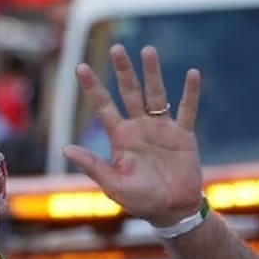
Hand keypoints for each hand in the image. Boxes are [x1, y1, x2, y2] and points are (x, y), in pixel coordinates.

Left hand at [64, 44, 204, 226]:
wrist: (171, 210)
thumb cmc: (139, 200)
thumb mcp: (112, 185)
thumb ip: (92, 165)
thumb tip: (65, 148)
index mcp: (120, 137)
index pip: (103, 106)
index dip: (93, 87)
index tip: (80, 66)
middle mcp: (139, 127)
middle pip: (129, 92)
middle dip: (123, 71)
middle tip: (116, 48)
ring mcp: (161, 128)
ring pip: (156, 95)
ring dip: (152, 73)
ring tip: (148, 50)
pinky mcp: (183, 135)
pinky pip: (187, 110)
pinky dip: (190, 94)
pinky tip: (193, 74)